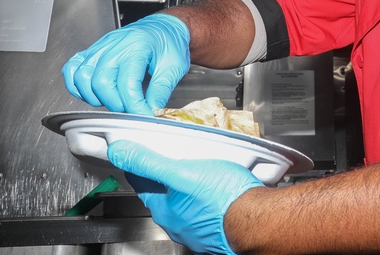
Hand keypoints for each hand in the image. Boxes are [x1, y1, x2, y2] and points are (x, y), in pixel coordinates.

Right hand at [62, 13, 190, 113]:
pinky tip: (93, 92)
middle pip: (100, 81)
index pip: (127, 84)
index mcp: (138, 46)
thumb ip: (161, 91)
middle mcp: (115, 45)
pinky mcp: (93, 50)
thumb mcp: (174, 67)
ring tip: (114, 101)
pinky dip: (77, 85)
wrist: (165, 27)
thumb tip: (151, 112)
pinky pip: (72, 67)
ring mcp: (101, 46)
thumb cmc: (170, 42)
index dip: (135, 106)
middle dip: (115, 103)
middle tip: (131, 109)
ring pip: (83, 76)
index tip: (143, 116)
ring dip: (95, 96)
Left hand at [108, 140, 263, 254]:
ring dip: (188, 186)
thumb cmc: (224, 199)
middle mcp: (178, 223)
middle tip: (172, 157)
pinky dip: (207, 196)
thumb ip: (150, 162)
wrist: (259, 220)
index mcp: (165, 210)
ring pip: (186, 202)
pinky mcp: (219, 227)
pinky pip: (207, 208)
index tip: (137, 153)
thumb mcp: (182, 172)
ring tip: (197, 169)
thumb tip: (120, 152)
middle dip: (166, 175)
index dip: (140, 164)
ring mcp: (198, 228)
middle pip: (164, 193)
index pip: (142, 183)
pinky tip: (218, 187)